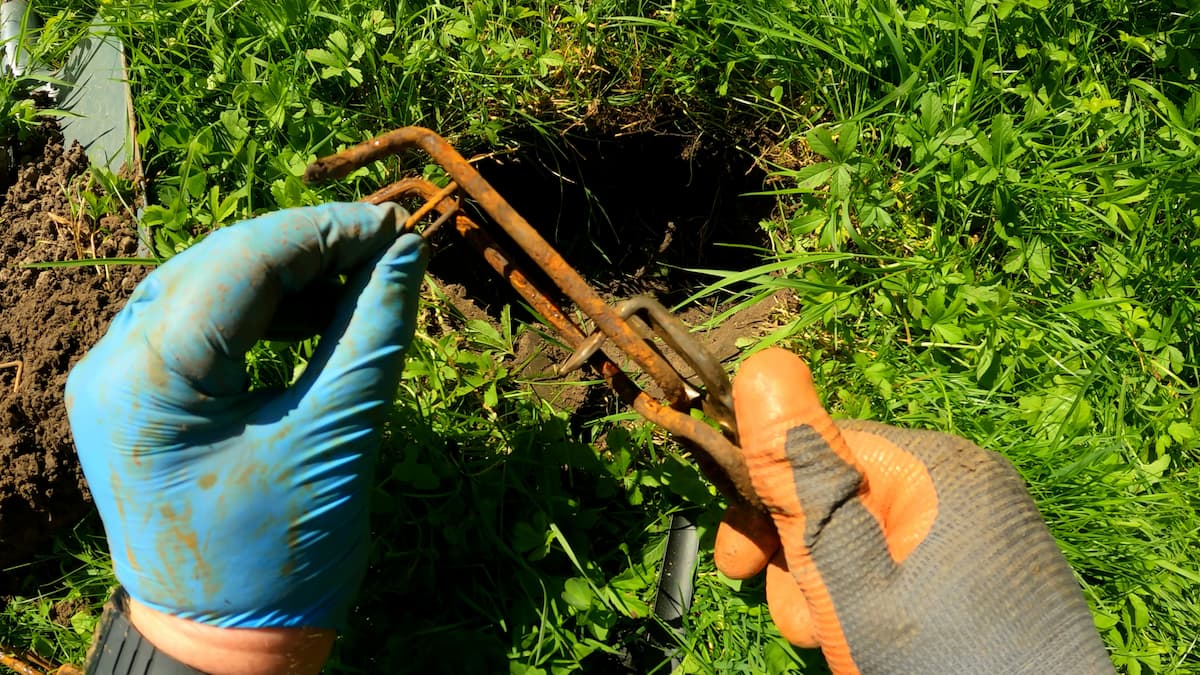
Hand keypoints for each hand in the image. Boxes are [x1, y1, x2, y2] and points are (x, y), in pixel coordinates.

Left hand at [66, 204, 426, 654]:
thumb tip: (406, 253)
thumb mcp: (336, 437)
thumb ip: (372, 333)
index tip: (396, 225)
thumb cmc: (282, 556)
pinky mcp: (139, 400)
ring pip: (207, 287)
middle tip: (387, 244)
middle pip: (217, 265)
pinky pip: (200, 327)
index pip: (241, 264)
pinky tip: (317, 315)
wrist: (226, 642)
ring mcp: (117, 383)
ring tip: (362, 277)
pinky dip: (262, 313)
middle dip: (307, 247)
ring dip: (287, 277)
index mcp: (147, 381)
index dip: (326, 233)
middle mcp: (112, 367)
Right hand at [715, 349, 1112, 673]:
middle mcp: (965, 484)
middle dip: (802, 559)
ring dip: (831, 589)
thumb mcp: (847, 564)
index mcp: (936, 466)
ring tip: (835, 640)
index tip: (736, 566)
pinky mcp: (986, 570)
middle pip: (840, 498)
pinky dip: (873, 599)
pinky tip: (868, 638)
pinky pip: (905, 563)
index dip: (766, 504)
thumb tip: (764, 363)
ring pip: (868, 539)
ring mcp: (981, 530)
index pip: (819, 448)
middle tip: (800, 619)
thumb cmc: (938, 655)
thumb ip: (801, 471)